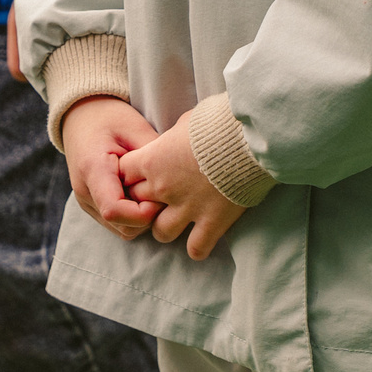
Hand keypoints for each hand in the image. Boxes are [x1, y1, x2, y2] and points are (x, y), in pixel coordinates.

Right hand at [62, 97, 160, 238]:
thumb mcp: (134, 127)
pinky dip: (134, 217)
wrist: (82, 117)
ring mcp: (87, 202)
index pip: (114, 210)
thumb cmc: (109, 118)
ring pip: (122, 230)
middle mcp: (85, 192)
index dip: (143, 213)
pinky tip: (143, 194)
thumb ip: (152, 155)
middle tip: (163, 193)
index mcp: (93, 170)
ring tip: (153, 192)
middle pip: (122, 226)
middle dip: (148, 218)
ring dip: (143, 219)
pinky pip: (118, 225)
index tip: (161, 197)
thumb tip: (177, 178)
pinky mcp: (93, 206)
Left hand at [118, 122, 245, 259]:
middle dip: (144, 202)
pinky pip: (195, 249)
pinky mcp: (212, 222)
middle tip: (159, 197)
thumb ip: (171, 138)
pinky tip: (201, 238)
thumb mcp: (186, 122)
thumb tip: (172, 141)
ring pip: (160, 233)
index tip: (139, 174)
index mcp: (152, 160)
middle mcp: (163, 188)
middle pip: (137, 204)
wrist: (248, 138)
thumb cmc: (217, 122)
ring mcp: (187, 208)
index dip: (129, 175)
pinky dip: (197, 247)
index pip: (123, 173)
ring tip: (177, 220)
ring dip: (166, 227)